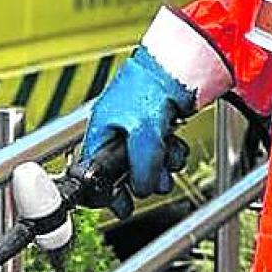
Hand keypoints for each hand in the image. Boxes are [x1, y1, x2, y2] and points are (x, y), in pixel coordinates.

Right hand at [81, 47, 192, 217]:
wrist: (175, 66)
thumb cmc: (149, 88)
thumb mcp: (143, 134)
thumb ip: (141, 167)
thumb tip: (141, 189)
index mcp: (100, 134)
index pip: (96, 176)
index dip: (109, 193)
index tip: (122, 206)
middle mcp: (116, 135)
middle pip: (127, 175)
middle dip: (145, 179)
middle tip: (155, 177)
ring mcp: (138, 133)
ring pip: (149, 167)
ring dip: (163, 168)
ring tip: (168, 156)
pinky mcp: (157, 129)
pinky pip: (164, 155)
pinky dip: (173, 154)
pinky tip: (175, 145)